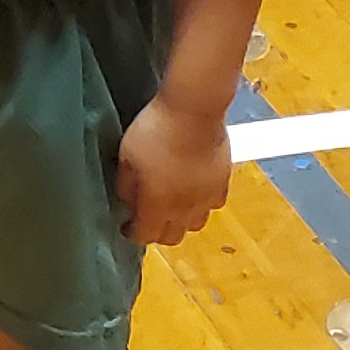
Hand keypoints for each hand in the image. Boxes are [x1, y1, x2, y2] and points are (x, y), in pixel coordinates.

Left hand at [116, 96, 233, 246]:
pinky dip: (202, 204)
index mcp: (158, 206)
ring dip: (182, 221)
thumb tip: (128, 201)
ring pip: (195, 225)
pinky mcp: (223, 182)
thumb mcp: (127, 156)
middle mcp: (185, 210)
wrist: (194, 111)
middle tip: (148, 217)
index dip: (133, 233)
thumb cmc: (155, 131)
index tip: (126, 225)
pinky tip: (195, 190)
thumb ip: (126, 185)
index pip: (145, 236)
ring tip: (173, 205)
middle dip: (157, 232)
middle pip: (172, 238)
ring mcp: (207, 197)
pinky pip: (213, 204)